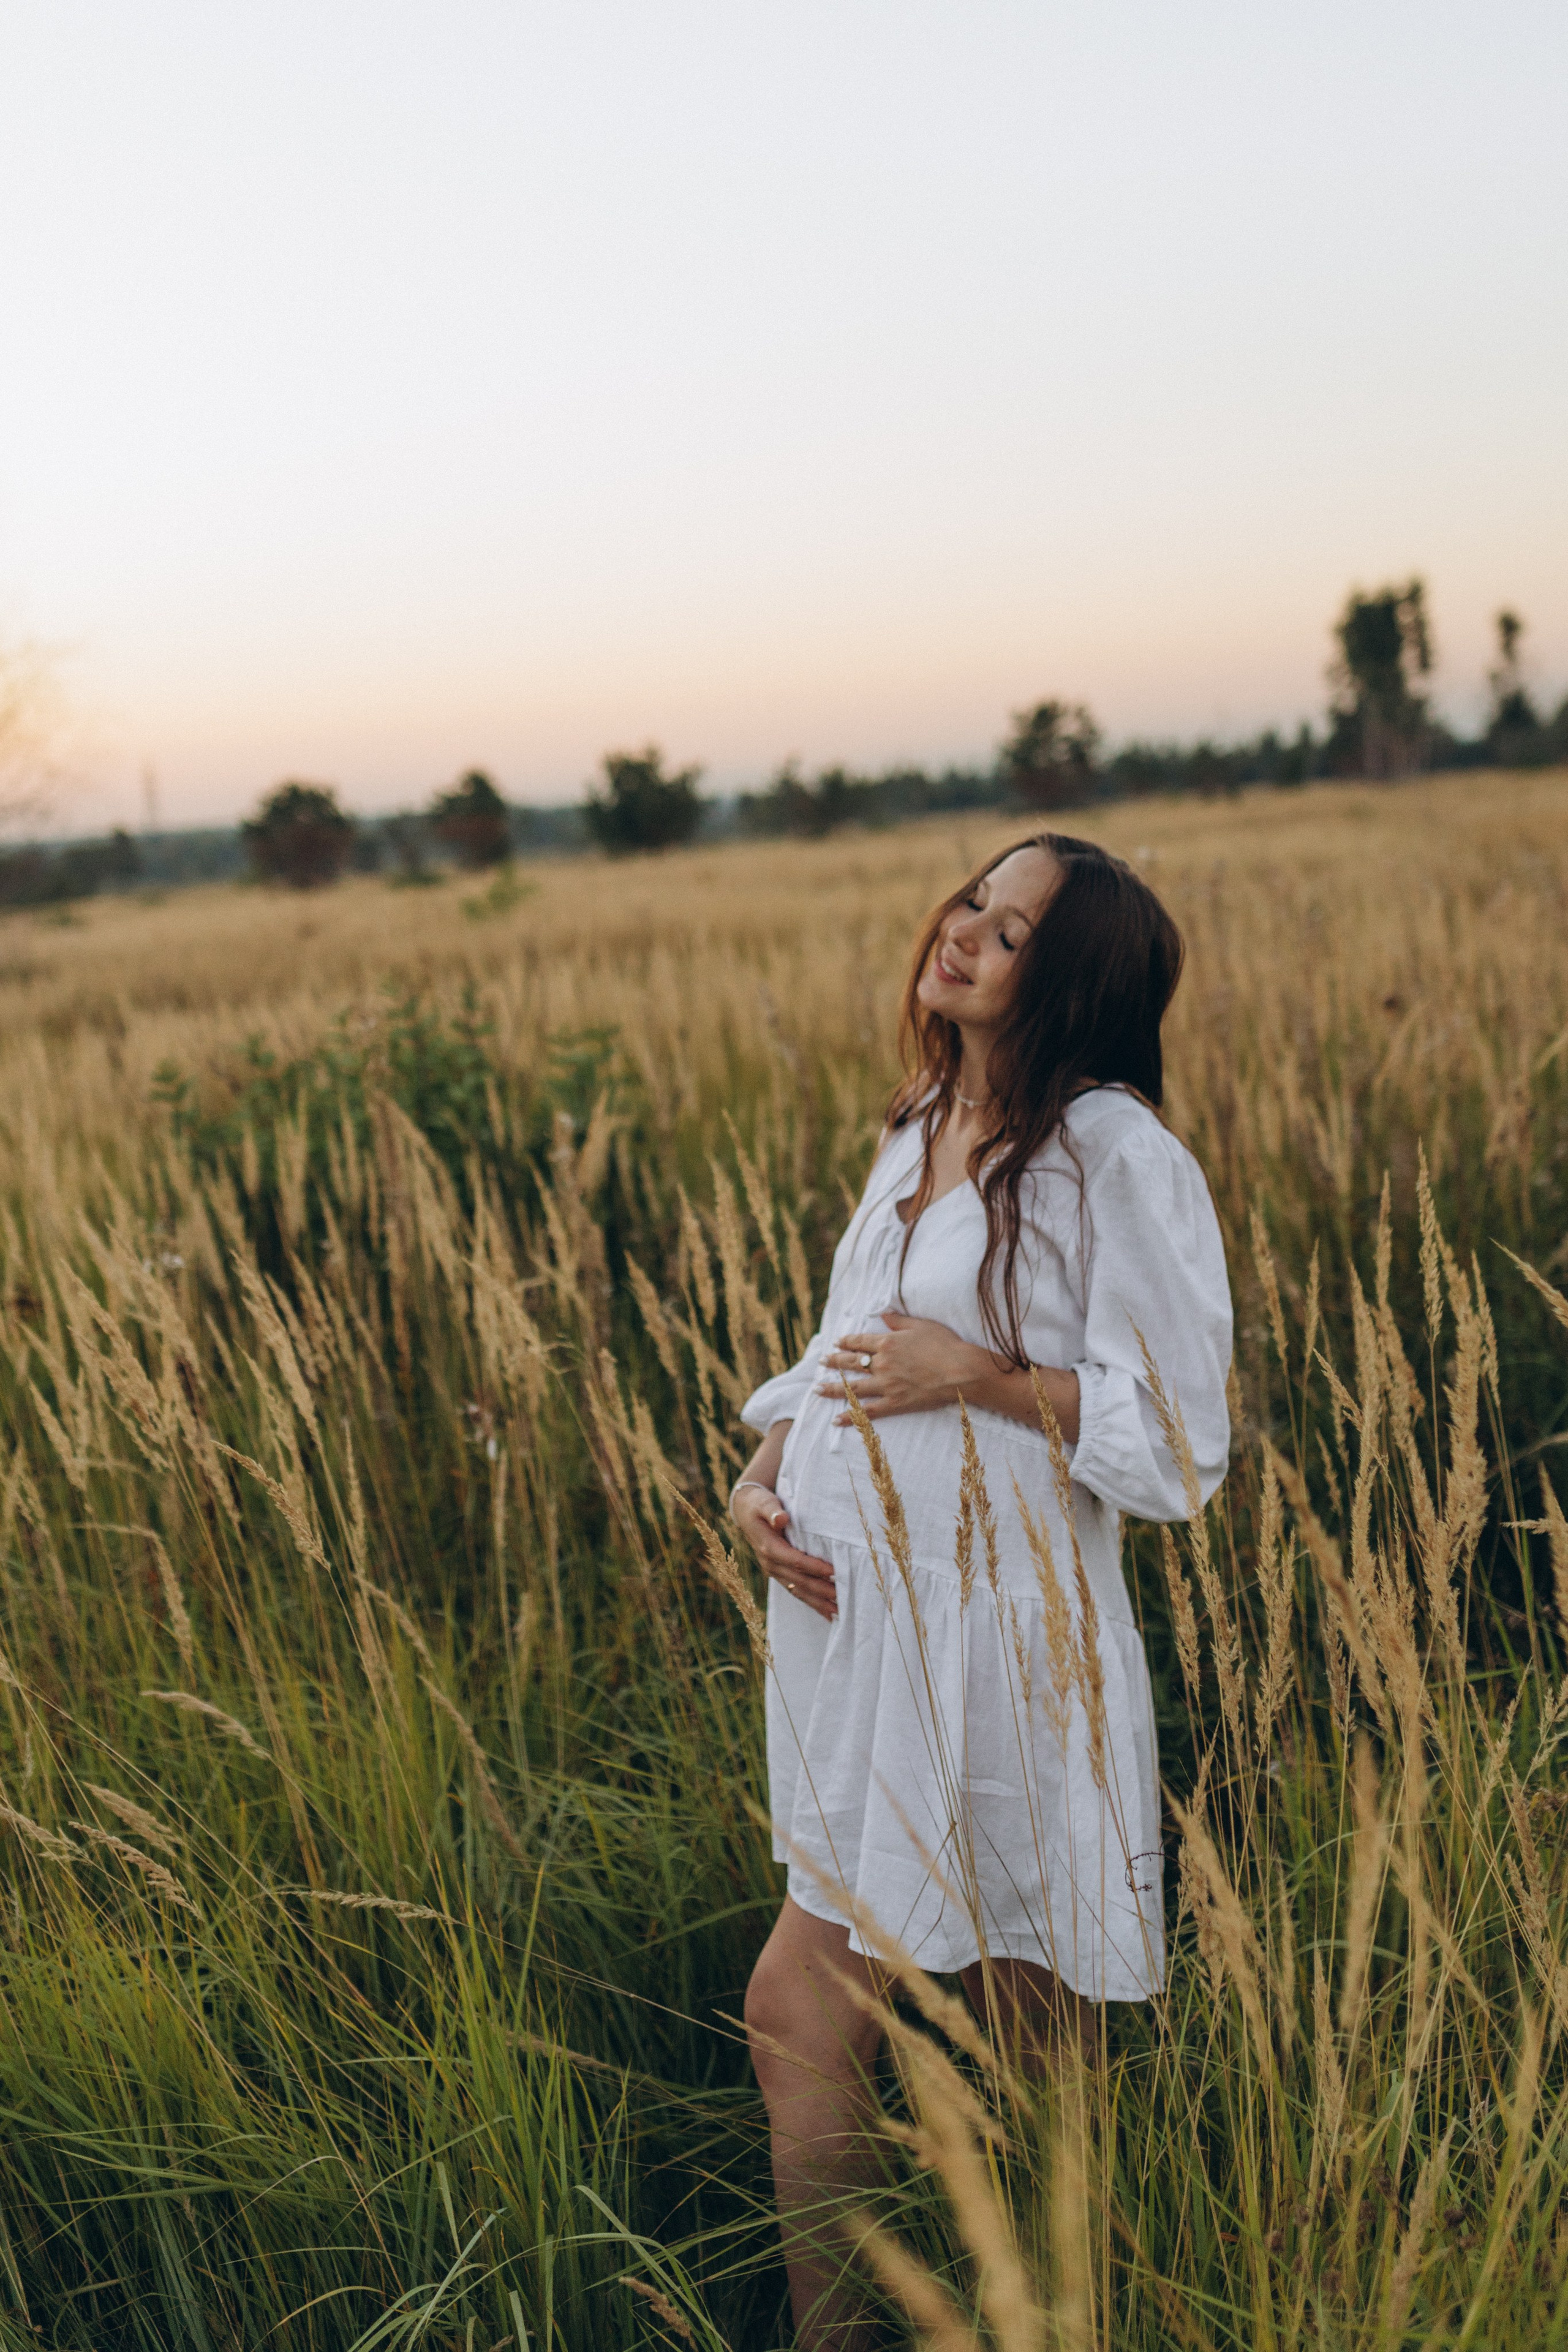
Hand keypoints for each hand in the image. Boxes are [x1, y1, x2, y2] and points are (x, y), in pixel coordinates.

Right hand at [731, 1484, 837, 1621]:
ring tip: (839, 1613)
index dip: (815, 1567)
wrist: (745, 1512)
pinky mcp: (779, 1574)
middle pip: (799, 1581)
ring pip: (798, 1590)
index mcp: (768, 1547)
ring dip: (818, 1602)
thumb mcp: (763, 1502)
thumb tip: (781, 1519)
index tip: (834, 1572)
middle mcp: (770, 1564)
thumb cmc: (758, 1505)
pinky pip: (796, 1591)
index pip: (795, 1561)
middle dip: (821, 1590)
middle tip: (843, 1597)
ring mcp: (774, 1571)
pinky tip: (826, 1612)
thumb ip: (772, 1510)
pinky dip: (811, 1602)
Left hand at [818, 1311, 993, 1423]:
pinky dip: (851, 1416)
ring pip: (852, 1387)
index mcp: (887, 1343)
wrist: (961, 1370)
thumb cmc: (946, 1344)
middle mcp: (882, 1364)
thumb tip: (882, 1313)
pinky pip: (868, 1411)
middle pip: (851, 1363)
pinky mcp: (895, 1403)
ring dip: (832, 1388)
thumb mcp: (921, 1325)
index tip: (836, 1342)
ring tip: (817, 1389)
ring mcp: (886, 1385)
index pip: (860, 1342)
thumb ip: (898, 1321)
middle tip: (821, 1362)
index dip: (846, 1341)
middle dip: (834, 1362)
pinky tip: (836, 1419)